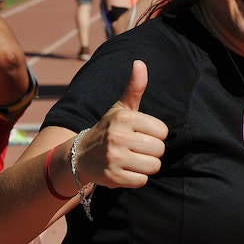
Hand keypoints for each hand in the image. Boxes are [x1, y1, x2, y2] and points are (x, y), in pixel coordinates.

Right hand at [76, 61, 167, 188]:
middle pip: (159, 149)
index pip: (163, 131)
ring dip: (146, 166)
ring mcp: (114, 158)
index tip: (141, 134)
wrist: (80, 155)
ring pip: (154, 166)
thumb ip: (134, 87)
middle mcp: (118, 137)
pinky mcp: (112, 177)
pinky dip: (137, 178)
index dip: (155, 135)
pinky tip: (125, 170)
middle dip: (152, 151)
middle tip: (136, 149)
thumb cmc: (109, 129)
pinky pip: (142, 181)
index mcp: (124, 118)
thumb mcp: (121, 108)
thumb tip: (140, 62)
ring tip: (132, 159)